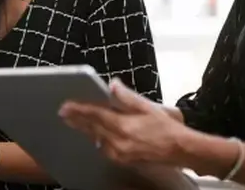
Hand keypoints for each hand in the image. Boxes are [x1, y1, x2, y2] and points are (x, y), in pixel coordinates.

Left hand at [59, 78, 188, 165]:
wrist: (181, 150)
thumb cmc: (167, 129)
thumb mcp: (148, 107)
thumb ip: (127, 97)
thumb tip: (113, 85)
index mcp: (124, 126)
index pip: (95, 116)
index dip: (79, 110)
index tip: (66, 106)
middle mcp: (118, 142)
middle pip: (92, 128)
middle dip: (77, 119)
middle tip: (63, 112)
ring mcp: (120, 153)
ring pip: (96, 138)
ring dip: (85, 128)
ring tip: (74, 120)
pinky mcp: (123, 159)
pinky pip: (104, 147)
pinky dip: (97, 138)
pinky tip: (94, 134)